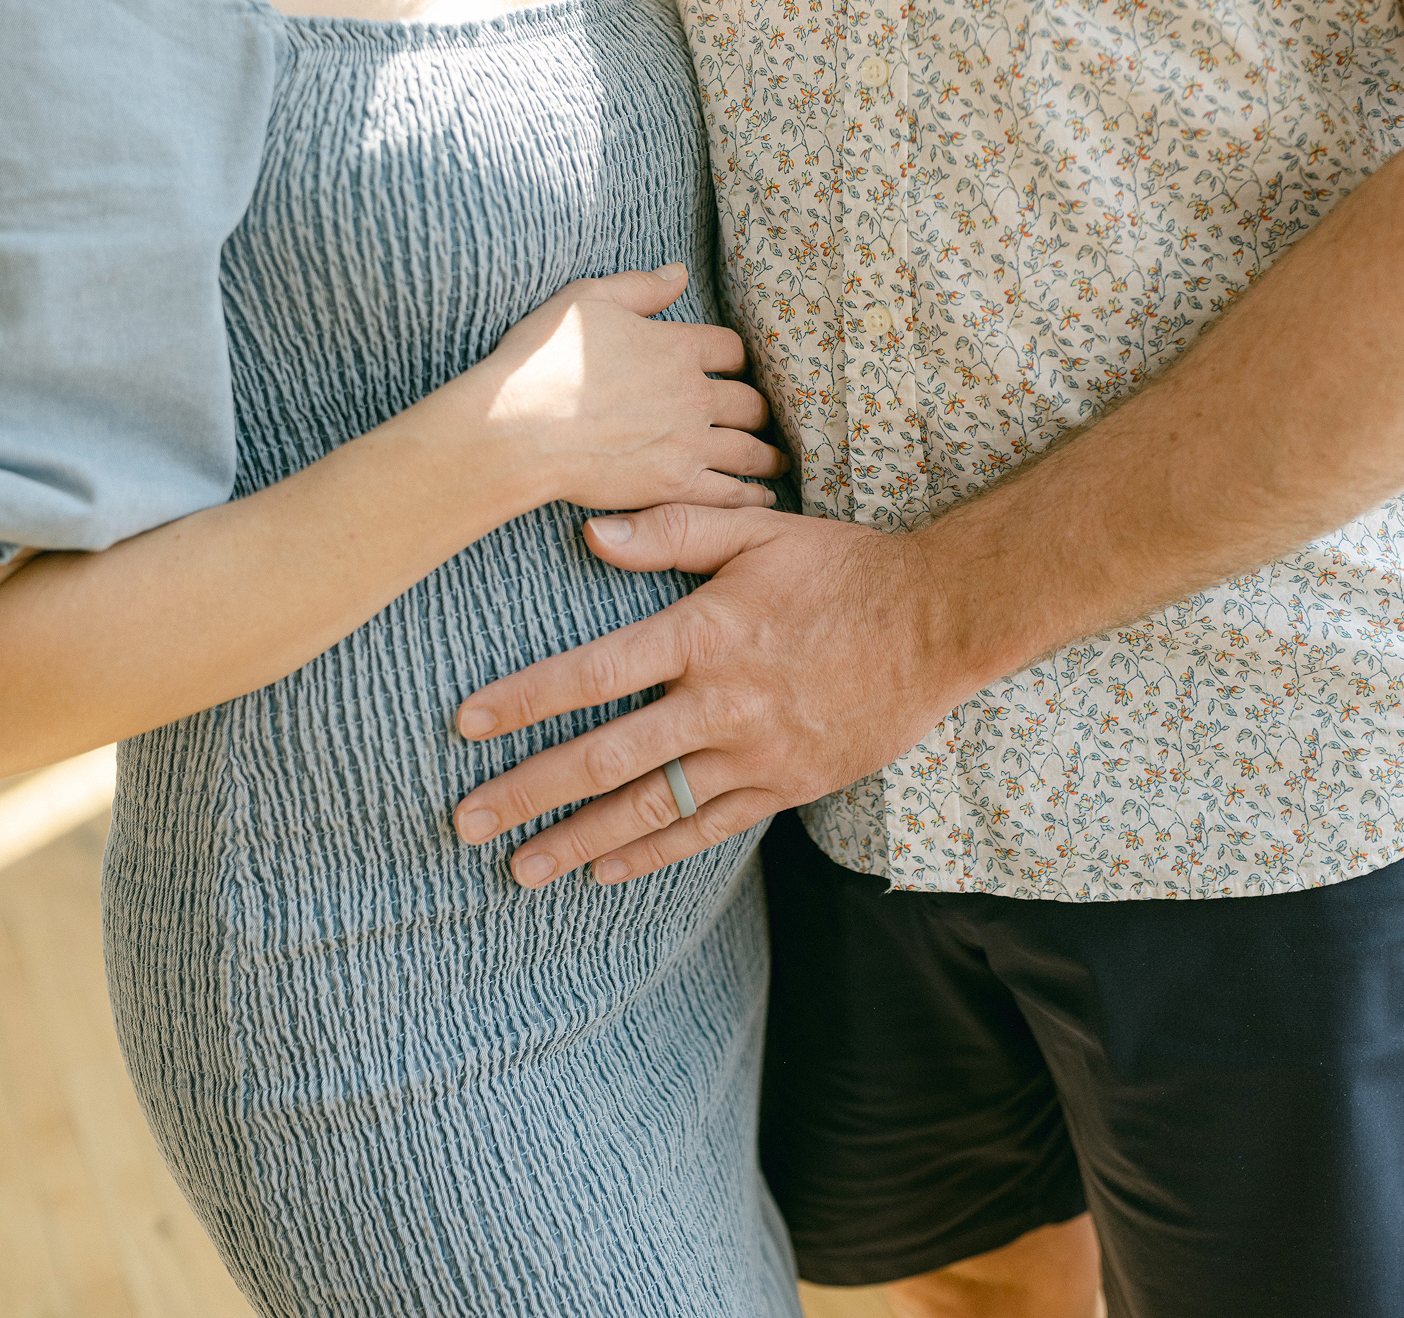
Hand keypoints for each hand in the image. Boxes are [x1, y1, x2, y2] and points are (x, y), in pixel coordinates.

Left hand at [451, 504, 968, 884]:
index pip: (593, 673)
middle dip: (527, 792)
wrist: (939, 624)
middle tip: (464, 821)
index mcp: (706, 634)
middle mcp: (721, 703)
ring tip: (519, 868)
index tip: (465, 723)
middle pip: (605, 757)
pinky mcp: (784, 787)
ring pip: (649, 808)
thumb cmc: (841, 568)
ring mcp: (754, 754)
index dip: (524, 699)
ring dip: (578, 842)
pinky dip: (651, 855)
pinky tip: (605, 874)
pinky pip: (706, 831)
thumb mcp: (757, 531)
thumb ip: (671, 531)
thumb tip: (590, 530)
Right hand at [479, 263, 788, 512]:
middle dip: (759, 409)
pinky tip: (762, 499)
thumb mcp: (587, 300)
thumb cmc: (543, 360)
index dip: (734, 358)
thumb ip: (640, 287)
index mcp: (678, 347)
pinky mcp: (674, 485)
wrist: (518, 429)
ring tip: (778, 462)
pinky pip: (729, 493)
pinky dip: (751, 497)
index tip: (733, 368)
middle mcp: (694, 394)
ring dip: (768, 455)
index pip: (730, 349)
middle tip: (763, 418)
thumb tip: (679, 273)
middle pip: (749, 401)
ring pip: (749, 449)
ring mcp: (688, 443)